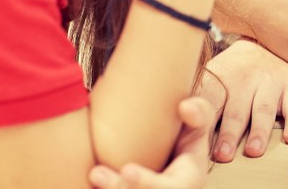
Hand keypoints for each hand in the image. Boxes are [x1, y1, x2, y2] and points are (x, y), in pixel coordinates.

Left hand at [88, 97, 212, 188]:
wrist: (176, 145)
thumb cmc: (188, 131)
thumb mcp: (201, 121)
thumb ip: (200, 112)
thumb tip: (184, 106)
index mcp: (189, 180)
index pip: (170, 188)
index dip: (146, 183)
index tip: (126, 169)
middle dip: (120, 188)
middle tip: (96, 173)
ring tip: (93, 173)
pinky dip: (106, 188)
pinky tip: (86, 182)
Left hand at [197, 39, 287, 160]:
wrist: (270, 39)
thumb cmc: (237, 68)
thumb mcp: (215, 75)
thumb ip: (199, 99)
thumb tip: (177, 121)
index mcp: (221, 78)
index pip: (209, 101)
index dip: (202, 120)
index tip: (195, 138)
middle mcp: (245, 80)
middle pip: (236, 110)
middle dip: (229, 133)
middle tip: (223, 154)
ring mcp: (270, 83)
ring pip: (263, 110)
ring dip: (259, 131)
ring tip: (253, 150)